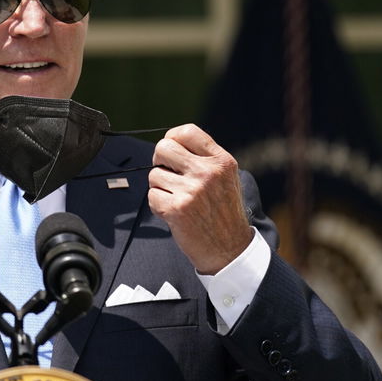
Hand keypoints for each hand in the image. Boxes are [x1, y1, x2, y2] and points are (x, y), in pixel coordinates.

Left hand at [147, 124, 253, 274]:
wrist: (230, 248)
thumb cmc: (223, 212)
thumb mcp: (226, 178)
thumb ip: (204, 159)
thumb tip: (169, 144)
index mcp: (221, 161)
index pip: (187, 132)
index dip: (172, 139)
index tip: (171, 153)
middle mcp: (207, 172)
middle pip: (163, 148)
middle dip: (159, 161)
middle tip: (168, 174)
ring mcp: (192, 191)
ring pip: (154, 174)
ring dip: (160, 187)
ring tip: (178, 199)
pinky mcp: (177, 209)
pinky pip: (152, 196)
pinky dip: (158, 205)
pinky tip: (174, 213)